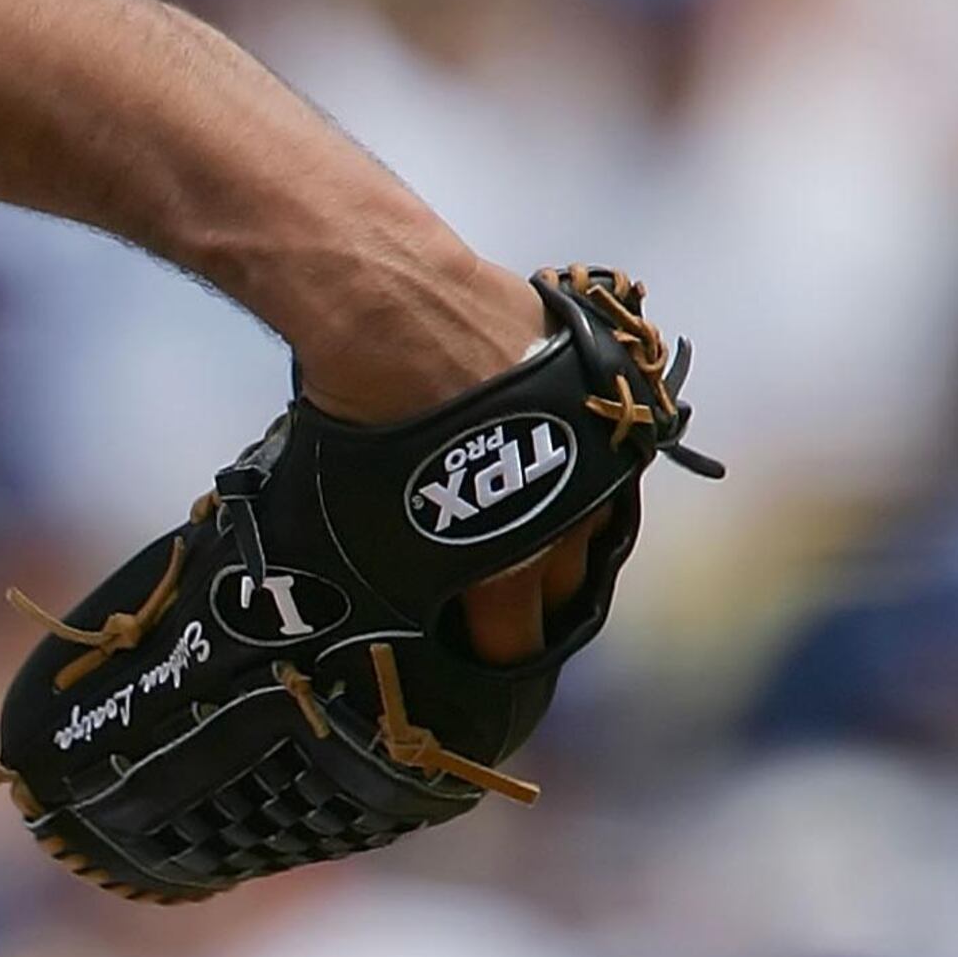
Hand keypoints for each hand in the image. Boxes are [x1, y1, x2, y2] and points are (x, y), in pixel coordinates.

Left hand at [294, 259, 575, 665]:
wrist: (392, 300)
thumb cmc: (365, 419)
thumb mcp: (355, 518)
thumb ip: (391, 570)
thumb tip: (355, 606)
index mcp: (519, 565)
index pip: (516, 642)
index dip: (487, 655)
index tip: (466, 655)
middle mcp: (575, 514)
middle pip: (562, 580)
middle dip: (526, 594)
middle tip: (484, 591)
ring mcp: (599, 446)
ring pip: (582, 506)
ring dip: (549, 518)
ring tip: (503, 519)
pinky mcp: (603, 385)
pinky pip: (586, 436)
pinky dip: (559, 447)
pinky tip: (523, 443)